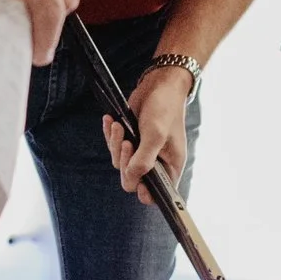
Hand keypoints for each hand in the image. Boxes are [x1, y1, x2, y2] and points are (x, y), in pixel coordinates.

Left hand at [102, 65, 192, 204]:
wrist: (159, 85)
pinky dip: (111, 136)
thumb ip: (144, 159)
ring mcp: (142, 152)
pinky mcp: (131, 140)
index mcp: (170, 166)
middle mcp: (156, 163)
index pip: (158, 194)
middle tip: (128, 142)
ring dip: (116, 144)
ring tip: (119, 126)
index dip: (146, 193)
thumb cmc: (164, 109)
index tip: (138, 182)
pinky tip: (110, 121)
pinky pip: (115, 147)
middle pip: (132, 179)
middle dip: (126, 161)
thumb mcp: (155, 135)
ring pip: (121, 162)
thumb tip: (131, 178)